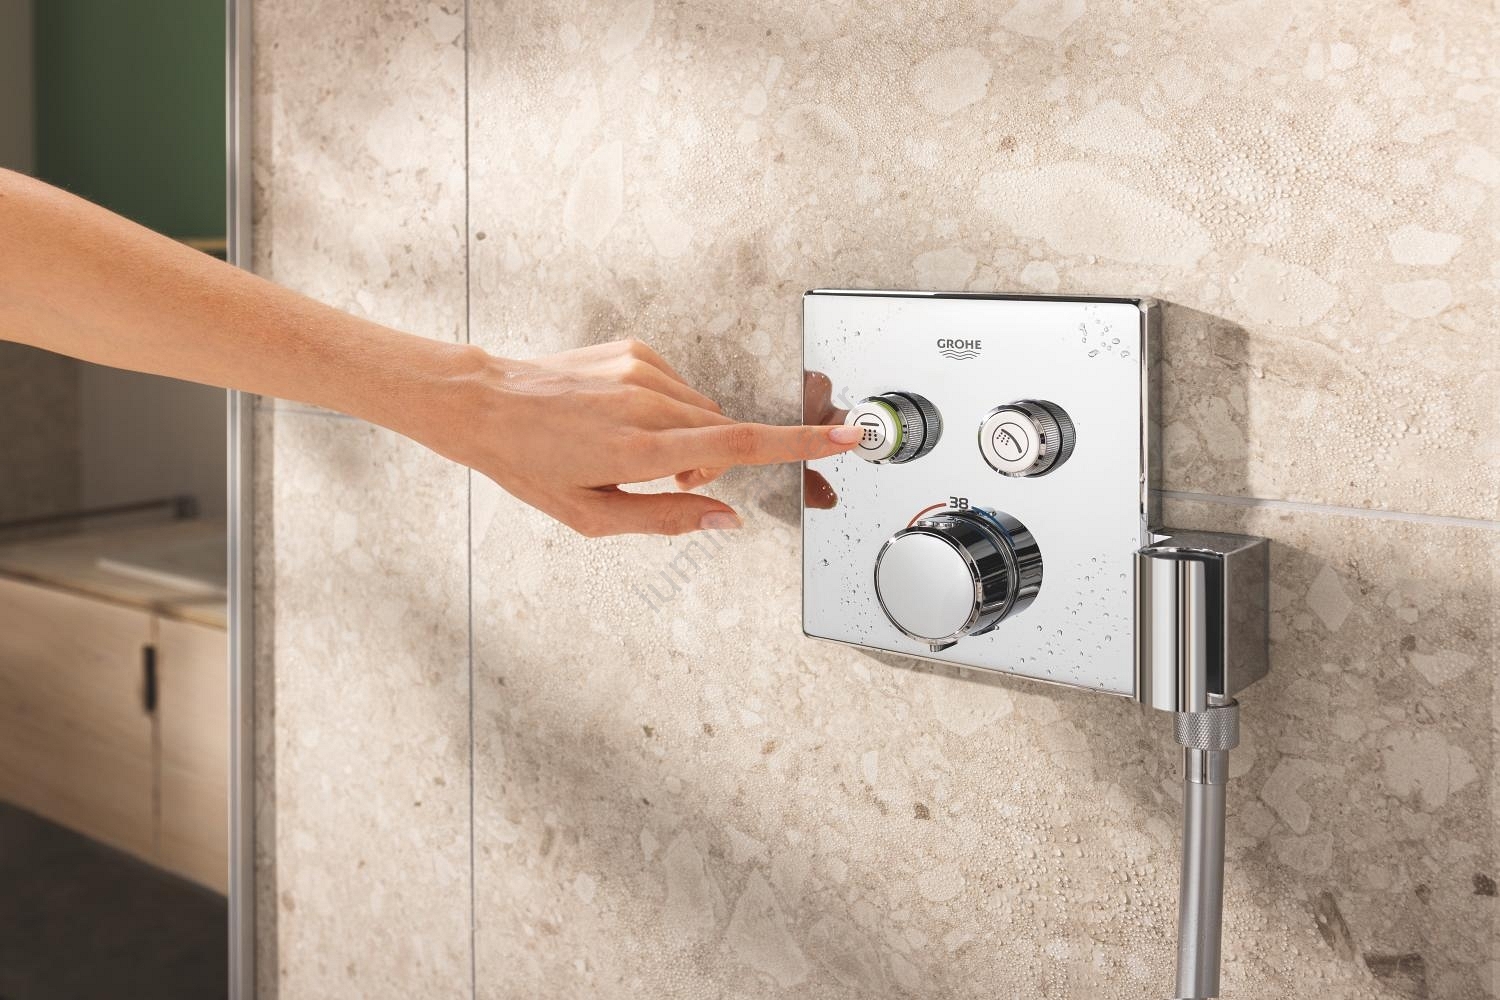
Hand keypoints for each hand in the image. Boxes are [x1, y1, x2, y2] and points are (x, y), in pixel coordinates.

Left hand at [411, 339, 859, 536]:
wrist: (487, 405)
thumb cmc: (531, 464)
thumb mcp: (593, 517)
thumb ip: (668, 521)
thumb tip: (726, 520)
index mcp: (641, 449)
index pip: (741, 445)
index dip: (800, 444)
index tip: (845, 436)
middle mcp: (647, 402)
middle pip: (724, 433)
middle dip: (714, 462)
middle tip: (674, 481)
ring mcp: (641, 369)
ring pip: (703, 409)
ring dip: (690, 436)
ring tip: (637, 449)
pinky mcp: (633, 349)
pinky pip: (678, 386)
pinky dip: (667, 409)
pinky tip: (625, 419)